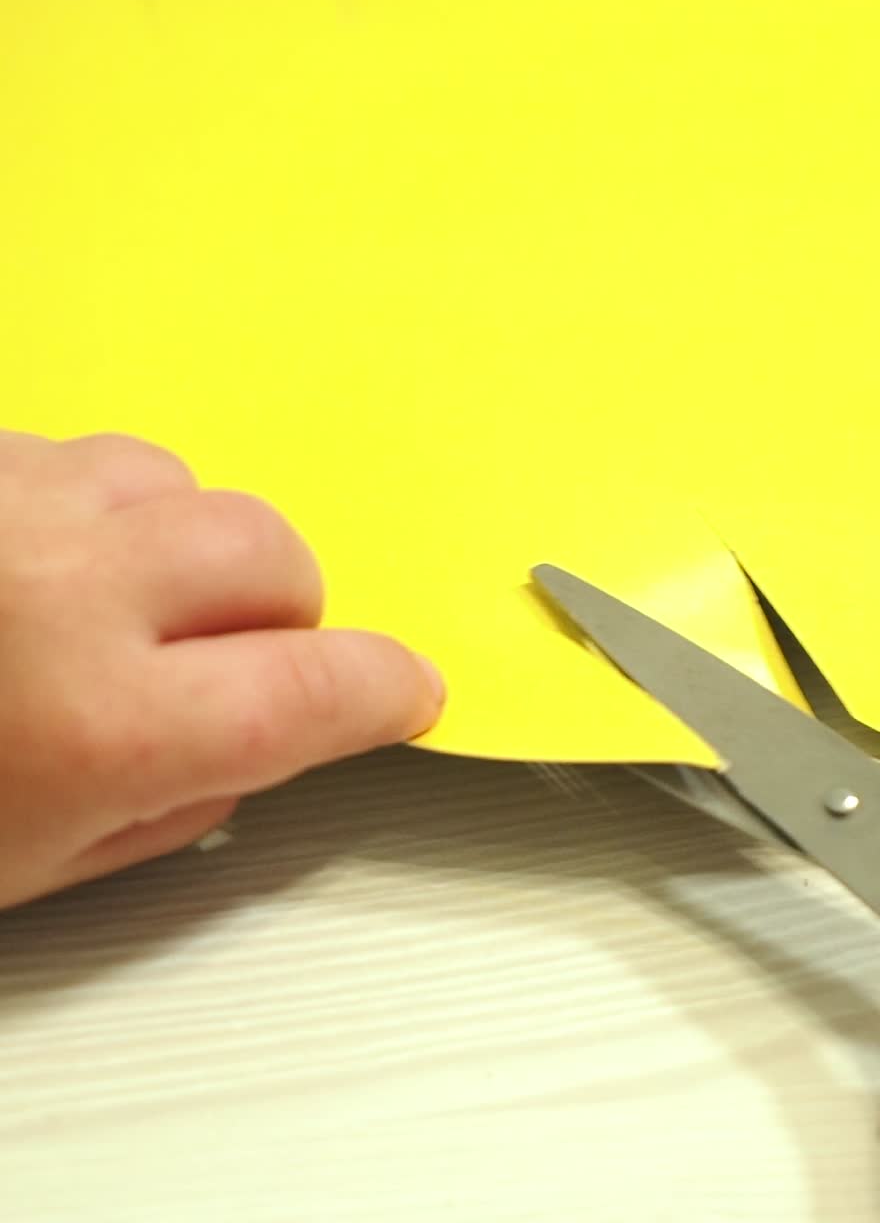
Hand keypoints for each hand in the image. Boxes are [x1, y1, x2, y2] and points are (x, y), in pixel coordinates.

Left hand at [0, 430, 443, 906]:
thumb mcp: (37, 857)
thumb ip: (180, 795)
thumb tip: (275, 730)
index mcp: (94, 727)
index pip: (308, 691)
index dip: (383, 688)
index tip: (407, 692)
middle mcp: (60, 592)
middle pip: (268, 556)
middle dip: (280, 611)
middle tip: (227, 657)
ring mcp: (12, 504)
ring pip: (187, 486)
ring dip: (186, 547)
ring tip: (120, 602)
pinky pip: (94, 455)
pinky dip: (105, 509)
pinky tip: (51, 563)